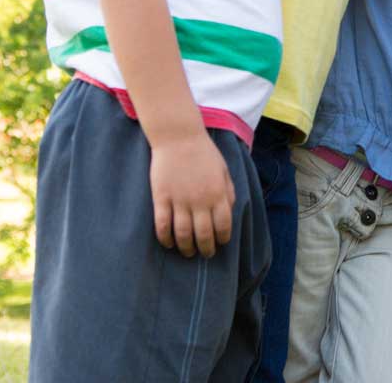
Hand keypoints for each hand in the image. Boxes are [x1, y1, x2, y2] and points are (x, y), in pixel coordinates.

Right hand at [149, 131, 235, 257]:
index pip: (224, 225)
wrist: (178, 137)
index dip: (223, 238)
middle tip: (205, 254)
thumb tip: (230, 211)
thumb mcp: (223, 170)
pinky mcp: (161, 198)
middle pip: (204, 234)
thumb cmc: (203, 152)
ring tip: (188, 253)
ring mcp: (179, 200)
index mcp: (218, 193)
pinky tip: (168, 244)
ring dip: (186, 248)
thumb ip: (228, 191)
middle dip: (206, 249)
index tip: (221, 243)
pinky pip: (162, 225)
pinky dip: (165, 238)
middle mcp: (200, 200)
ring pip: (183, 234)